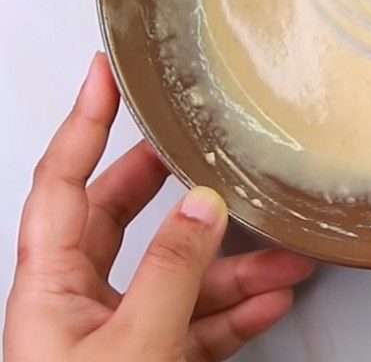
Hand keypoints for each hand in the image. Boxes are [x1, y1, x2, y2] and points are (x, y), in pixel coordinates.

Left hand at [3, 53, 315, 361]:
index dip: (84, 121)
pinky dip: (236, 310)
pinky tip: (272, 296)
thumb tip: (203, 205)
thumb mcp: (133, 348)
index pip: (61, 180)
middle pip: (125, 217)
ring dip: (233, 262)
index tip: (106, 72)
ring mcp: (119, 332)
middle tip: (204, 146)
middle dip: (173, 183)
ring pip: (178, 274)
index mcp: (51, 286)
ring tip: (284, 250)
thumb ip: (170, 273)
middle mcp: (79, 302)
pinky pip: (198, 322)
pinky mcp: (152, 361)